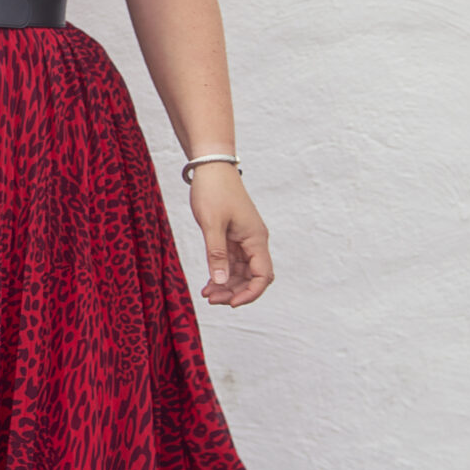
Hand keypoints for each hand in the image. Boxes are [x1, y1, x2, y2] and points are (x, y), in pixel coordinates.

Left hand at [188, 163, 272, 306]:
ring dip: (227, 285)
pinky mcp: (233, 236)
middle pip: (252, 277)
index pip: (263, 276)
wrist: (211, 167)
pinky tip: (208, 284)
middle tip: (211, 299)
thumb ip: (216, 254)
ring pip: (241, 272)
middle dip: (234, 292)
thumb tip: (221, 282)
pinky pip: (231, 262)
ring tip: (207, 294)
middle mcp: (254, 241)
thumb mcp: (212, 224)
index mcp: (256, 239)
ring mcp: (244, 239)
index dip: (250, 293)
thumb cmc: (213, 191)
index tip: (231, 303)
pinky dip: (221, 273)